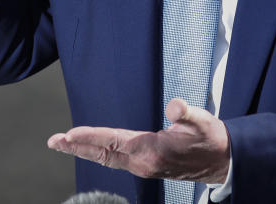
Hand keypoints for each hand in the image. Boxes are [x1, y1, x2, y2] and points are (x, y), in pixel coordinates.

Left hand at [47, 98, 230, 184]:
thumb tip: (174, 106)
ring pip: (107, 159)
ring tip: (63, 143)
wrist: (221, 162)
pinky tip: (90, 149)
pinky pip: (115, 160)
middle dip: (77, 147)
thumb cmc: (211, 138)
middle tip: (53, 141)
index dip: (91, 136)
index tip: (69, 133)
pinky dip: (98, 153)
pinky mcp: (146, 167)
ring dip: (84, 150)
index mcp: (153, 150)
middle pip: (103, 154)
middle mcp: (143, 163)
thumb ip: (187, 112)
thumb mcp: (203, 121)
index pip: (114, 141)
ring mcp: (143, 167)